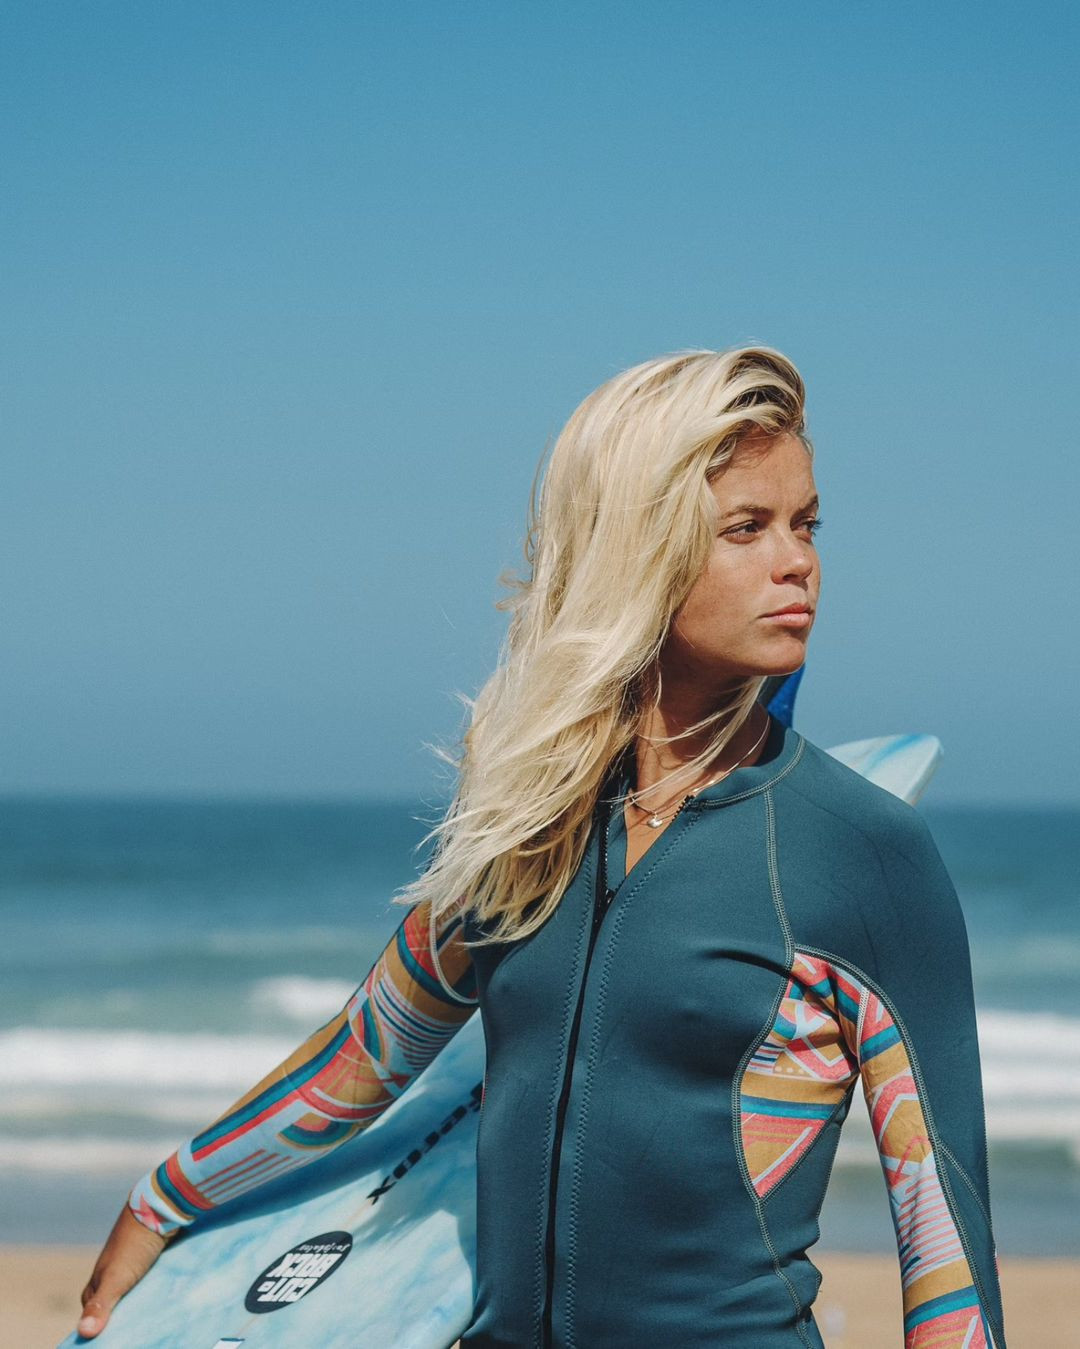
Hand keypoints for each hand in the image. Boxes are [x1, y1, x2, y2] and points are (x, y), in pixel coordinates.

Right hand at [76, 1203, 168, 1338]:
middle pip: (113, 1307)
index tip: (113, 1342)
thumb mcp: (117, 1277)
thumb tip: (83, 1333)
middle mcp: (110, 1275)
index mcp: (96, 1283)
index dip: (99, 1331)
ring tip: (150, 1321)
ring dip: (138, 1307)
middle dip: (120, 1320)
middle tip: (135, 1335)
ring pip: (131, 1295)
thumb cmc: (135, 1244)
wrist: (161, 1207)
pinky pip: (147, 1283)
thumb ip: (101, 1305)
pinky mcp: (149, 1259)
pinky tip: (162, 1302)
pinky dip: (151, 1293)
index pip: (93, 1316)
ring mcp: (129, 1266)